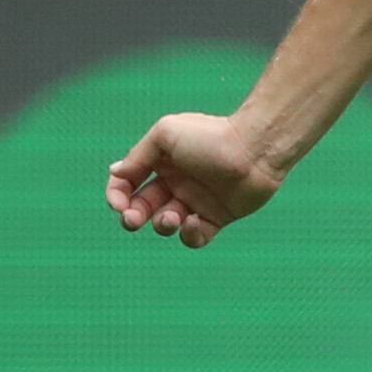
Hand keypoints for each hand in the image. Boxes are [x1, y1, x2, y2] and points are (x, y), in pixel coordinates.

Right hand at [105, 111, 283, 248]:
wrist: (255, 150)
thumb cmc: (211, 137)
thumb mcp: (166, 134)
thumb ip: (139, 155)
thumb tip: (116, 173)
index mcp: (161, 162)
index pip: (127, 182)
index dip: (116, 195)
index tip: (119, 203)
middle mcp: (176, 182)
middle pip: (142, 208)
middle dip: (132, 217)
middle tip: (133, 220)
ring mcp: (196, 201)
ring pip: (165, 224)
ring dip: (162, 224)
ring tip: (174, 215)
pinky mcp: (217, 218)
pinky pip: (195, 237)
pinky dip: (190, 235)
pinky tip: (196, 221)